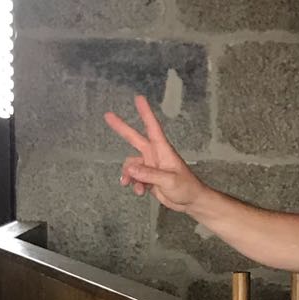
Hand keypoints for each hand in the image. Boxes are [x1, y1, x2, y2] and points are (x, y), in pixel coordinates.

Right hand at [103, 95, 207, 212]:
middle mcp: (154, 155)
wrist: (190, 201)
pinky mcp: (148, 177)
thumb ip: (149, 174)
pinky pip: (134, 176)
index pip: (152, 127)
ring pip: (131, 164)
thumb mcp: (169, 180)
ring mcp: (150, 166)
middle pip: (134, 138)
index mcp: (163, 150)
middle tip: (107, 115)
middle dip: (121, 128)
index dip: (145, 113)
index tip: (139, 98)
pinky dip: (133, 184)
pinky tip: (139, 192)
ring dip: (128, 174)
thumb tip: (130, 167)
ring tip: (132, 185)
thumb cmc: (186, 187)